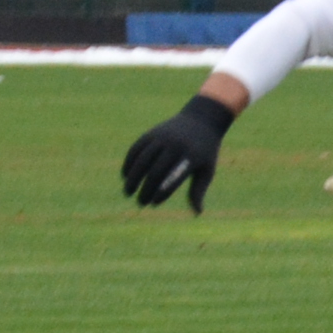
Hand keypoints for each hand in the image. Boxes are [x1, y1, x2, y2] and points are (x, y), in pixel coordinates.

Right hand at [119, 93, 235, 212]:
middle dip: (146, 189)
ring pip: (142, 159)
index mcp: (191, 157)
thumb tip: (197, 213)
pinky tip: (125, 175)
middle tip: (140, 203)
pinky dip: (129, 162)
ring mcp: (162, 137)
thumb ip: (199, 190)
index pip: (173, 178)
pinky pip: (137, 148)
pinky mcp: (152, 132)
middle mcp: (175, 145)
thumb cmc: (205, 151)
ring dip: (133, 177)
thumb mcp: (207, 169)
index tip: (154, 203)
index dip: (162, 192)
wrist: (201, 119)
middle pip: (155, 171)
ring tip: (128, 192)